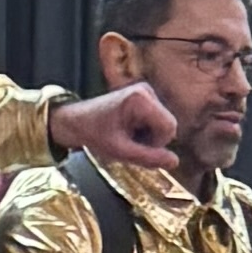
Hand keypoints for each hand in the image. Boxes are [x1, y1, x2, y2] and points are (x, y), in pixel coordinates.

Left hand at [51, 81, 179, 168]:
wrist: (76, 120)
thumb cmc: (94, 133)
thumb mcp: (120, 150)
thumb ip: (148, 157)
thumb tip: (175, 162)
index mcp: (140, 99)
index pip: (169, 128)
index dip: (157, 144)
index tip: (136, 146)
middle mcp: (146, 90)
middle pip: (168, 125)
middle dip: (153, 140)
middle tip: (129, 142)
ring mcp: (146, 91)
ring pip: (164, 124)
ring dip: (148, 136)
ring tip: (126, 135)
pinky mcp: (145, 96)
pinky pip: (157, 119)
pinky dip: (145, 130)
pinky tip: (128, 129)